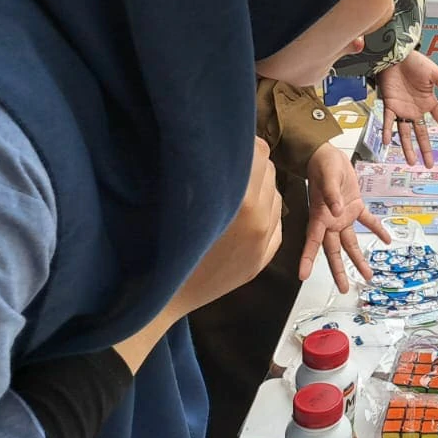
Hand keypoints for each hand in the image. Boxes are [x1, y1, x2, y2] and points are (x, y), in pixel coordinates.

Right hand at [170, 138, 282, 316]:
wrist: (163, 295)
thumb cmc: (162, 244)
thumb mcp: (182, 200)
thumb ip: (205, 171)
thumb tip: (214, 141)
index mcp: (241, 202)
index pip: (258, 154)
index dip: (243, 144)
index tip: (228, 143)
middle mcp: (260, 221)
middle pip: (269, 172)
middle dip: (252, 165)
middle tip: (228, 165)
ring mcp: (264, 242)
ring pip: (275, 195)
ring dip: (260, 188)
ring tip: (233, 192)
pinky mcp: (263, 259)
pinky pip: (276, 221)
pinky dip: (264, 213)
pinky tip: (241, 215)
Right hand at [301, 144, 391, 289]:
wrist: (327, 155)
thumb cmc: (323, 165)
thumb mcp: (328, 176)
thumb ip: (331, 194)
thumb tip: (337, 210)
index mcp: (320, 216)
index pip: (313, 241)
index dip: (308, 259)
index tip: (303, 275)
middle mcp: (330, 221)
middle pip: (334, 250)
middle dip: (339, 270)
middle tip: (344, 289)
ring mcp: (342, 216)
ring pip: (350, 242)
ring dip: (359, 258)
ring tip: (368, 275)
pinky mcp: (354, 206)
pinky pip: (366, 221)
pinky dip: (376, 229)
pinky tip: (386, 240)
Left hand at [377, 51, 437, 166]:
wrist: (395, 55)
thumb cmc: (415, 62)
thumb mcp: (435, 74)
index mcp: (429, 102)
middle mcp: (416, 110)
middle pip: (422, 133)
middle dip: (426, 149)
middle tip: (430, 165)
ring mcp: (402, 109)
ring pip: (405, 133)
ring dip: (407, 148)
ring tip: (411, 162)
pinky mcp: (389, 104)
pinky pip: (388, 121)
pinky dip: (387, 131)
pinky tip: (388, 142)